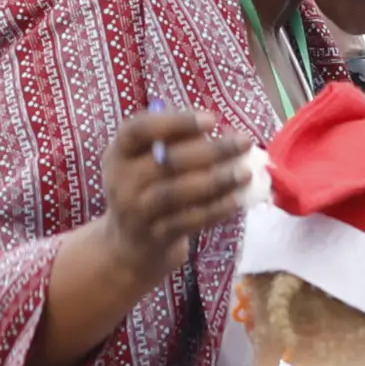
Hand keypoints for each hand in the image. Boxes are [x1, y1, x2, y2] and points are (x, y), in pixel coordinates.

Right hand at [96, 109, 256, 283]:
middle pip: (167, 161)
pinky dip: (215, 209)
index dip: (175, 122)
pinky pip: (189, 221)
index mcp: (119, 153)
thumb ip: (174, 142)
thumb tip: (220, 130)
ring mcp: (137, 212)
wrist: (129, 245)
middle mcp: (122, 181)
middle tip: (245, 143)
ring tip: (246, 173)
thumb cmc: (147, 189)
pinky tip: (237, 199)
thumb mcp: (146, 162)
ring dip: (216, 181)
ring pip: (177, 193)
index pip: (139, 129)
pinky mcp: (155, 237)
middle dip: (211, 151)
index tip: (211, 120)